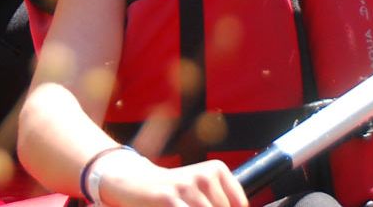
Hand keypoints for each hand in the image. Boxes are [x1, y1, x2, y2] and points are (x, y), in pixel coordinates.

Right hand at [99, 157, 245, 206]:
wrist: (133, 182)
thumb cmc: (171, 191)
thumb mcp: (199, 190)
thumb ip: (218, 201)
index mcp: (217, 170)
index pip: (239, 204)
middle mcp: (204, 175)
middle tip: (189, 206)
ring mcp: (187, 187)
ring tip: (181, 206)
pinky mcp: (169, 199)